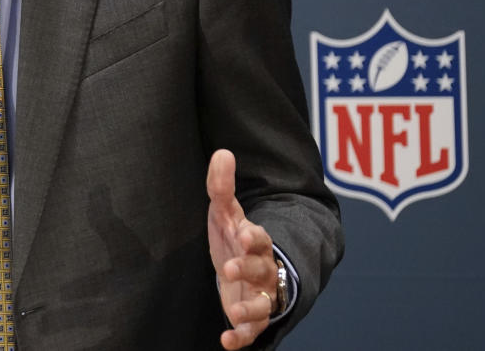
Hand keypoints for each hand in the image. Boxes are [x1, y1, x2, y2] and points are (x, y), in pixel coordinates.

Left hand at [207, 149, 278, 349]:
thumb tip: (222, 152)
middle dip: (248, 269)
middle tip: (230, 268)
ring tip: (232, 312)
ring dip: (249, 309)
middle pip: (262, 270)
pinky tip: (226, 341)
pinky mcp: (251, 318)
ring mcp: (260, 296)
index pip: (260, 238)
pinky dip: (241, 337)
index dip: (253, 237)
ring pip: (262, 305)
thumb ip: (221, 187)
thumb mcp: (225, 214)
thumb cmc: (235, 239)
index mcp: (256, 243)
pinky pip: (251, 332)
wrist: (245, 271)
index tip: (244, 234)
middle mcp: (263, 270)